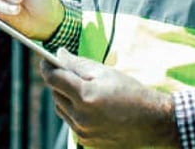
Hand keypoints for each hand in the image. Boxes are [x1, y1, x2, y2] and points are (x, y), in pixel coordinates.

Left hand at [40, 49, 179, 148]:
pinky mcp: (86, 142)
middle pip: (56, 94)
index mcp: (85, 96)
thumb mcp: (105, 72)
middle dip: (59, 81)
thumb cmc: (129, 91)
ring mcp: (82, 133)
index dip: (47, 67)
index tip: (44, 60)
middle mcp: (80, 117)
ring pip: (61, 110)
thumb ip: (78, 63)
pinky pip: (71, 123)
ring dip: (65, 97)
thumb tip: (59, 54)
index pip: (54, 79)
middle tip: (66, 70)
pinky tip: (89, 104)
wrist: (150, 121)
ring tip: (81, 88)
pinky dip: (74, 111)